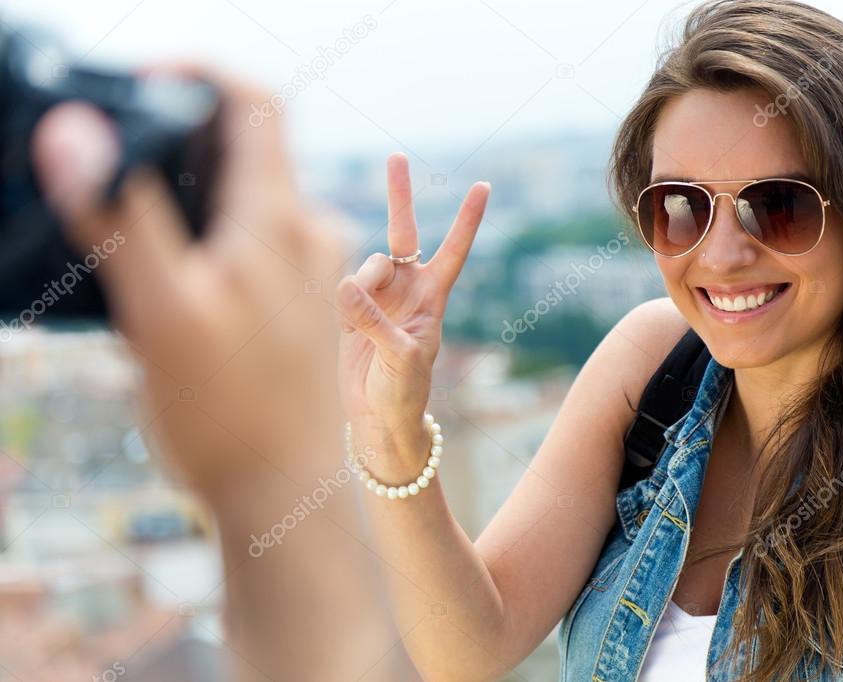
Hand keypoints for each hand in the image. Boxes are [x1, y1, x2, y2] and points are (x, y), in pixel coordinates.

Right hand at [31, 67, 347, 502]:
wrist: (288, 496)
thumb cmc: (229, 415)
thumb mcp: (161, 310)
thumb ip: (120, 216)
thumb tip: (78, 131)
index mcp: (280, 219)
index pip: (255, 102)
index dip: (198, 74)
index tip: (142, 83)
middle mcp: (308, 232)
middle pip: (248, 146)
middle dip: (181, 140)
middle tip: (119, 174)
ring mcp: (312, 267)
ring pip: (250, 195)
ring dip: (196, 194)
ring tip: (143, 241)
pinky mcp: (305, 299)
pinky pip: (259, 239)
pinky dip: (216, 235)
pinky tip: (179, 281)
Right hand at [336, 152, 489, 473]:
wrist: (377, 417)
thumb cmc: (404, 392)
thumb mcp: (400, 359)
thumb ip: (374, 322)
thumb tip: (346, 286)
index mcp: (432, 297)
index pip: (454, 250)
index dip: (467, 219)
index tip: (484, 185)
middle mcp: (406, 288)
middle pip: (403, 231)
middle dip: (399, 194)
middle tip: (397, 156)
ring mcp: (377, 295)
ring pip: (363, 265)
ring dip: (359, 288)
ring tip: (359, 325)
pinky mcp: (349, 307)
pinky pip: (341, 287)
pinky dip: (341, 304)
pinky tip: (347, 328)